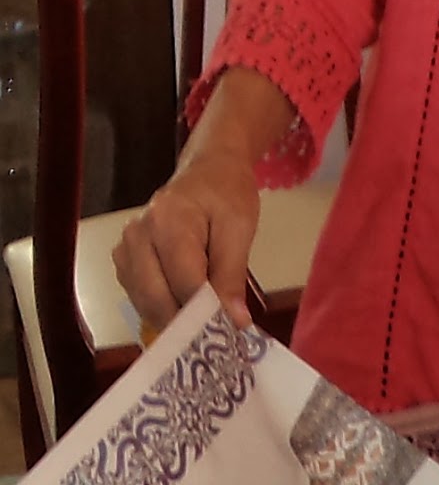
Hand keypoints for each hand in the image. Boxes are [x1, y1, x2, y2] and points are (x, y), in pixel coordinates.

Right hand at [113, 146, 259, 332]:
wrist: (208, 169)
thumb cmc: (226, 194)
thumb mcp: (240, 227)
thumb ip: (232, 275)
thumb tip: (233, 323)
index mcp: (167, 220)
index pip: (184, 282)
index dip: (207, 313)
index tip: (229, 335)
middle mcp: (137, 236)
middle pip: (157, 298)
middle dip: (187, 324)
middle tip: (216, 341)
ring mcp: (125, 249)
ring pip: (146, 304)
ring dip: (174, 320)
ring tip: (204, 327)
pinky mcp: (124, 261)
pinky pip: (141, 298)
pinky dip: (163, 310)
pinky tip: (185, 309)